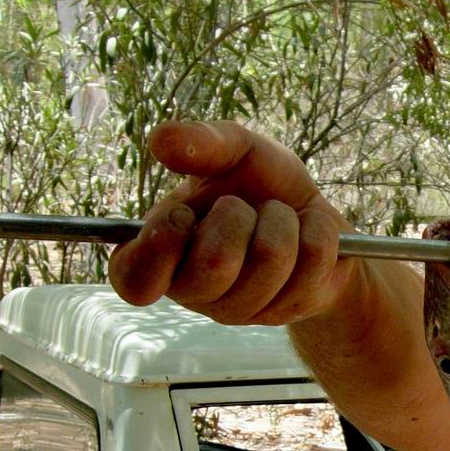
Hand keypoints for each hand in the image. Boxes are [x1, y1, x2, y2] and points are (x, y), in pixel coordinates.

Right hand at [108, 120, 351, 324]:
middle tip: (242, 208)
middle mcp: (194, 292)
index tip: (183, 213)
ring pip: (271, 258)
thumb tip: (159, 140)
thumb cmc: (259, 186)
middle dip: (239, 217)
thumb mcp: (232, 151)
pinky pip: (312, 258)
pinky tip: (306, 232)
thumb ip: (199, 142)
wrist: (313, 218)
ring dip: (282, 219)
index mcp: (158, 257)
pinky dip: (316, 227)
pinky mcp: (290, 310)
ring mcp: (242, 309)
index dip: (161, 244)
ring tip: (277, 217)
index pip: (132, 281)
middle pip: (217, 265)